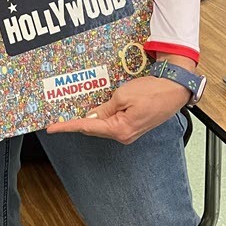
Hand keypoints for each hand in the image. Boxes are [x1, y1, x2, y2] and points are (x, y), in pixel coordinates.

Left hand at [45, 76, 189, 143]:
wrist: (174, 89)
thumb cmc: (152, 91)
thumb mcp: (122, 96)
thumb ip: (103, 109)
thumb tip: (89, 117)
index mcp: (120, 129)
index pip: (87, 127)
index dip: (67, 126)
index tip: (52, 128)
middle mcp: (124, 135)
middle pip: (93, 129)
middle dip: (76, 123)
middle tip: (58, 118)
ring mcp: (129, 132)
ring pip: (102, 126)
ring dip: (89, 120)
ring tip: (72, 113)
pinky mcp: (133, 126)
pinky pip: (112, 123)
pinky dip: (101, 117)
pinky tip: (93, 111)